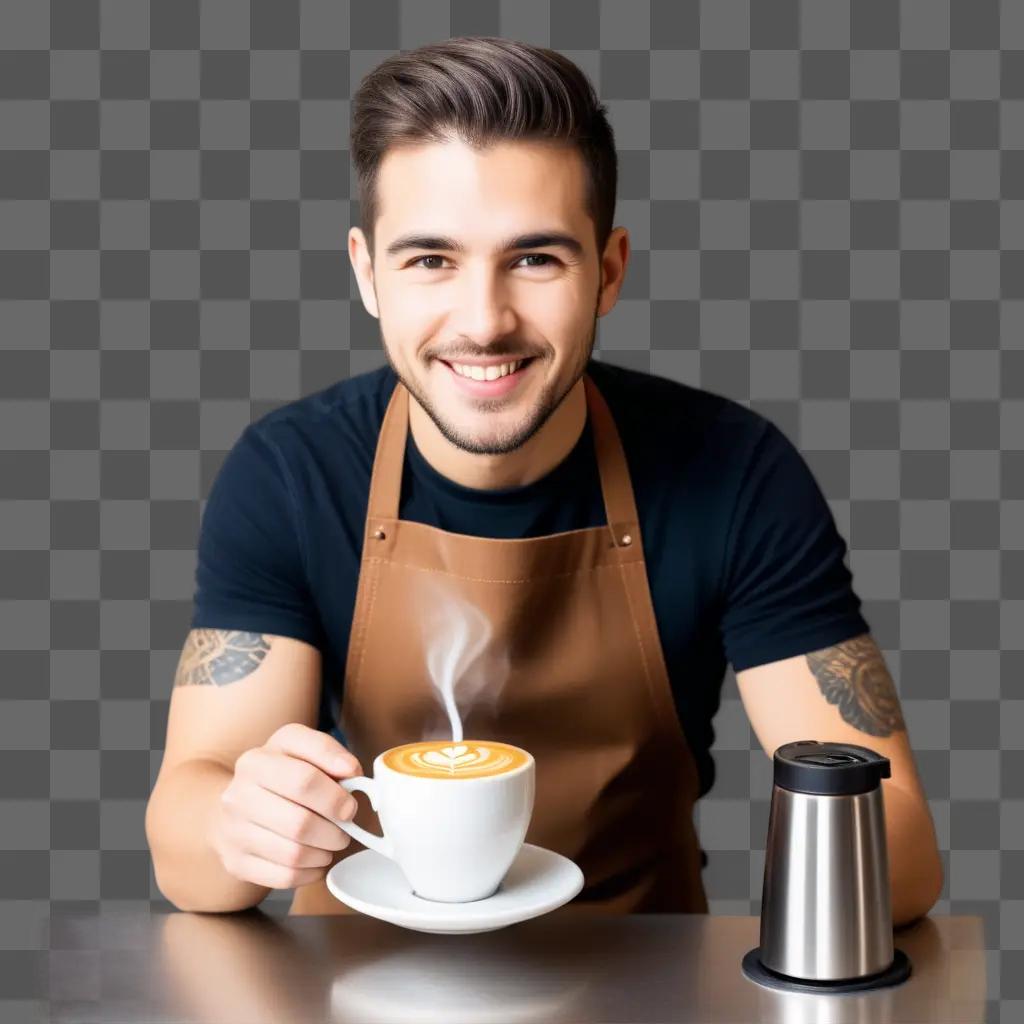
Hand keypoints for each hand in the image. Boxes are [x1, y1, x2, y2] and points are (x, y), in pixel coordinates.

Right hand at [211, 723, 363, 890]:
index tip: (351, 805)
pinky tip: (315, 859)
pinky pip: (285, 876)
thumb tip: (351, 772)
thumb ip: (330, 754)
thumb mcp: (302, 751)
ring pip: (294, 853)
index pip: (305, 780)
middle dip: (334, 829)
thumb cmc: (282, 775)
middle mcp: (239, 794)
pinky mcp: (236, 862)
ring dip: (324, 851)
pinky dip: (310, 871)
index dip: (336, 797)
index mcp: (258, 760)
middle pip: (300, 822)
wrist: (238, 805)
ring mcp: (233, 830)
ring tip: (331, 841)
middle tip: (346, 827)